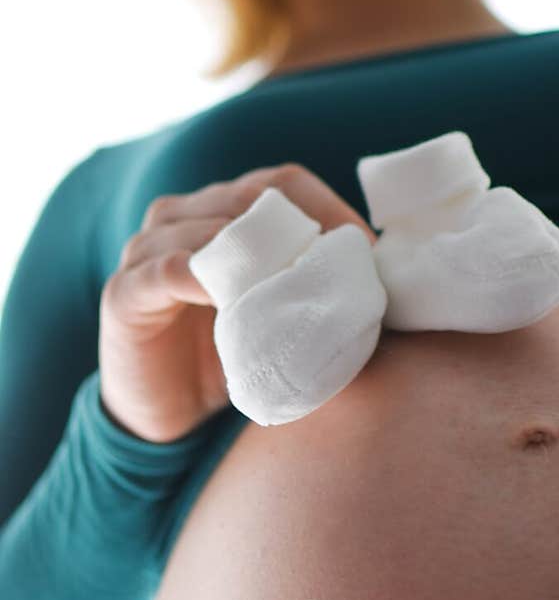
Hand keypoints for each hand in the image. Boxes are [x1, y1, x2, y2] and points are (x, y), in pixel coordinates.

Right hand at [98, 163, 377, 443]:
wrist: (168, 417)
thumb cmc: (235, 355)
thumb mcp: (284, 314)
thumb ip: (322, 285)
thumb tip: (393, 279)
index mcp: (226, 207)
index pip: (284, 182)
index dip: (330, 210)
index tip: (370, 256)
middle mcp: (184, 214)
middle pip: (249, 198)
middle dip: (301, 236)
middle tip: (340, 280)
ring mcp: (147, 248)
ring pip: (210, 229)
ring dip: (260, 261)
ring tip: (295, 294)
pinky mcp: (125, 292)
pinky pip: (165, 271)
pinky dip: (202, 279)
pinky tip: (231, 302)